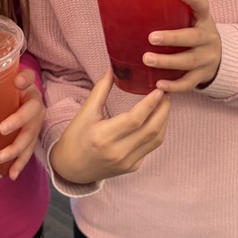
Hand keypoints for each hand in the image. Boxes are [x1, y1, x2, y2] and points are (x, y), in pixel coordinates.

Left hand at [0, 68, 44, 180]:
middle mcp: (35, 106)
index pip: (29, 78)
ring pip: (30, 137)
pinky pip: (27, 153)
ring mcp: (35, 124)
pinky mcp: (32, 139)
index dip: (25, 80)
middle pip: (31, 112)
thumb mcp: (2, 82)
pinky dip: (19, 164)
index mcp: (28, 88)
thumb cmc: (6, 92)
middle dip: (18, 121)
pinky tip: (11, 174)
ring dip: (16, 149)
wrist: (20, 103)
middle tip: (2, 129)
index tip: (17, 82)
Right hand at [50, 69, 170, 184]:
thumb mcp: (85, 112)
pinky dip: (157, 132)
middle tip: (166, 93)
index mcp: (104, 136)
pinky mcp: (132, 167)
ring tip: (164, 104)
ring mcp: (127, 162)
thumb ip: (100, 90)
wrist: (71, 168)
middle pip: (151, 129)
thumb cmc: (75, 137)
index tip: (158, 90)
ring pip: (156, 139)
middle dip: (163, 110)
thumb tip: (112, 69)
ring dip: (164, 120)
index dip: (150, 103)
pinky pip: (151, 147)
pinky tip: (156, 120)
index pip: (135, 119)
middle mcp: (118, 152)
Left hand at [143, 0, 221, 92]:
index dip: (194, 0)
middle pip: (193, 38)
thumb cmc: (195, 33)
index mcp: (204, 21)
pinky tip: (158, 84)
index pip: (203, 7)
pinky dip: (174, 85)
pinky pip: (188, 82)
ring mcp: (207, 59)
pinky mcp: (202, 76)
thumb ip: (176, 11)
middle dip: (172, 38)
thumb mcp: (193, 19)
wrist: (219, 57)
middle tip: (151, 38)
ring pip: (189, 61)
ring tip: (147, 59)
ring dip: (167, 62)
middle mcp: (209, 39)